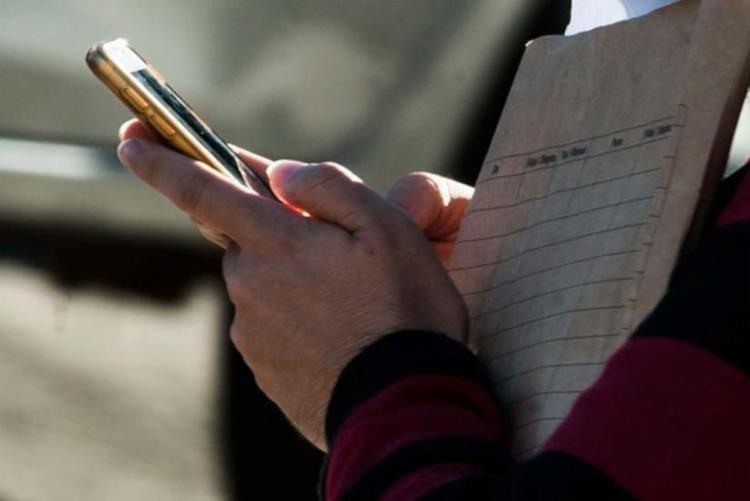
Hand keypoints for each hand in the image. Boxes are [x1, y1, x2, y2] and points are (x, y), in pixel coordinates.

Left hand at [116, 125, 467, 449]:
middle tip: (334, 257)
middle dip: (276, 237)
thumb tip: (281, 174)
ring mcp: (252, 331)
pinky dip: (297, 323)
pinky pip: (271, 328)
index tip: (129, 142)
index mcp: (275, 242)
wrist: (402, 407)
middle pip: (245, 241)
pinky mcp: (264, 369)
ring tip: (350, 307)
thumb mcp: (387, 228)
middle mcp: (250, 283)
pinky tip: (339, 337)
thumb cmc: (403, 311)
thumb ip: (328, 188)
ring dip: (293, 283)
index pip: (202, 189)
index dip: (162, 161)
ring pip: (262, 285)